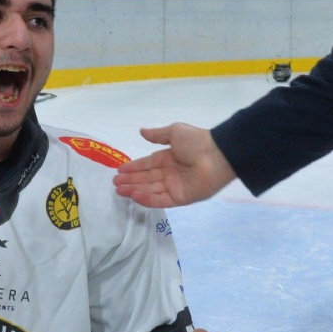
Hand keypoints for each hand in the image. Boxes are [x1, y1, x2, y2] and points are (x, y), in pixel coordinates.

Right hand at [112, 123, 236, 208]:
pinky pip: (161, 200)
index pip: (147, 164)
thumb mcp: (174, 132)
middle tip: (115, 183)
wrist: (217, 156)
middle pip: (146, 179)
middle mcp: (170, 173)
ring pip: (150, 190)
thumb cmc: (196, 142)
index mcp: (169, 158)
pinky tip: (134, 196)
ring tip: (119, 190)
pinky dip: (147, 199)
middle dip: (130, 181)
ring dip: (135, 190)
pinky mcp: (180, 198)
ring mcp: (175, 187)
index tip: (119, 171)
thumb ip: (157, 135)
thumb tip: (141, 132)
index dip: (133, 168)